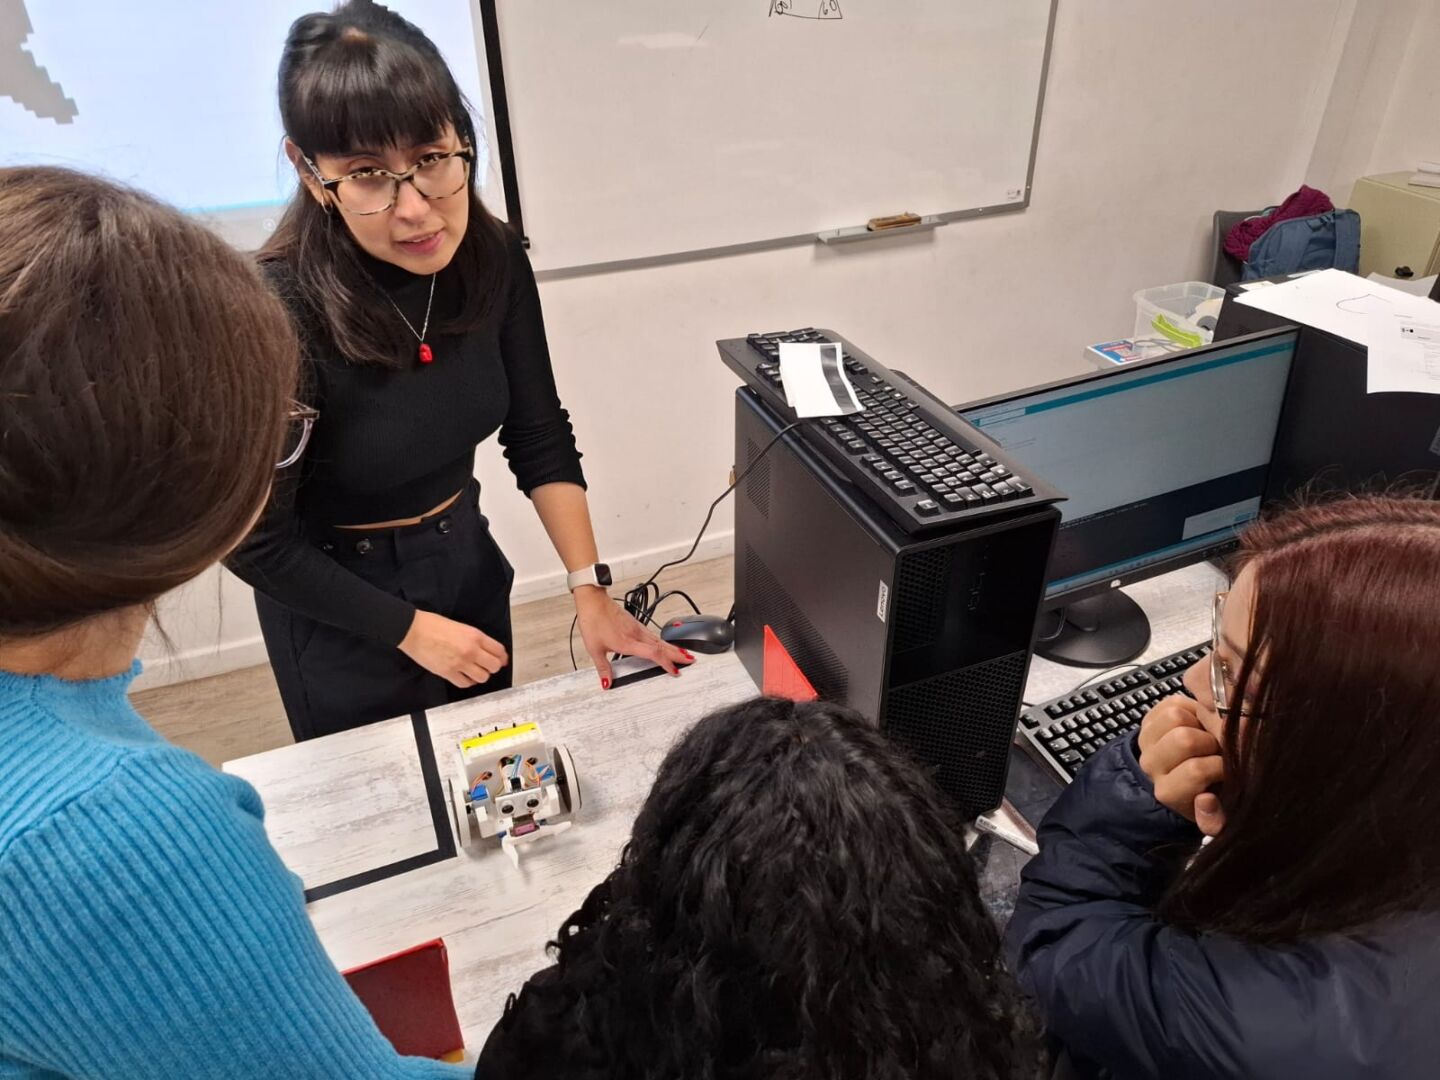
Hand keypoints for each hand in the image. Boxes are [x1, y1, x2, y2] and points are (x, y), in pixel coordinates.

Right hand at [398, 610, 508, 688]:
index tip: (502, 660)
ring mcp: (460, 663)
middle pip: (494, 666)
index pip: (499, 651)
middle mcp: (471, 651)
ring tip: (474, 671)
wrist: (413, 630)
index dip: (502, 657)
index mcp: (475, 636)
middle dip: (493, 667)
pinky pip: (465, 684)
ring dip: (480, 675)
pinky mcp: (448, 673)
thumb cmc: (433, 624)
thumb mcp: (461, 627)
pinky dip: (467, 682)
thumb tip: (487, 649)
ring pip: (482, 677)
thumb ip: (475, 639)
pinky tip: (464, 676)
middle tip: (487, 666)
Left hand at [573, 587, 692, 688]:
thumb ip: (603, 668)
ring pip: (659, 639)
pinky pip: (654, 635)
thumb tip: (607, 683)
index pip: (653, 653)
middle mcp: (636, 634)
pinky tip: (664, 644)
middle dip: (678, 654)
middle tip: (691, 660)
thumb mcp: (594, 649)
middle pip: (662, 645)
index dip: (666, 663)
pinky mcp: (635, 623)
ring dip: (673, 647)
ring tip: (684, 654)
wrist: (593, 601)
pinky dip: (663, 641)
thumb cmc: (593, 621)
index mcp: (628, 642)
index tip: (675, 670)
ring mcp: (637, 627)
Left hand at [1137, 694, 1227, 835]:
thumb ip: (1216, 820)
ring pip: (1176, 716)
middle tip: (1219, 750)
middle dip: (1211, 741)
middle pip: (1184, 739)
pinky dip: (1191, 708)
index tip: (1228, 770)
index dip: (1220, 765)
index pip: (1196, 770)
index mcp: (1169, 792)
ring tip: (1208, 736)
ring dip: (1199, 722)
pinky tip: (1197, 724)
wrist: (1181, 775)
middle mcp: (1151, 766)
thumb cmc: (1207, 793)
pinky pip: (1172, 702)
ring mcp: (1147, 740)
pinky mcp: (1149, 720)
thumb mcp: (1216, 816)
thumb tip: (1205, 800)